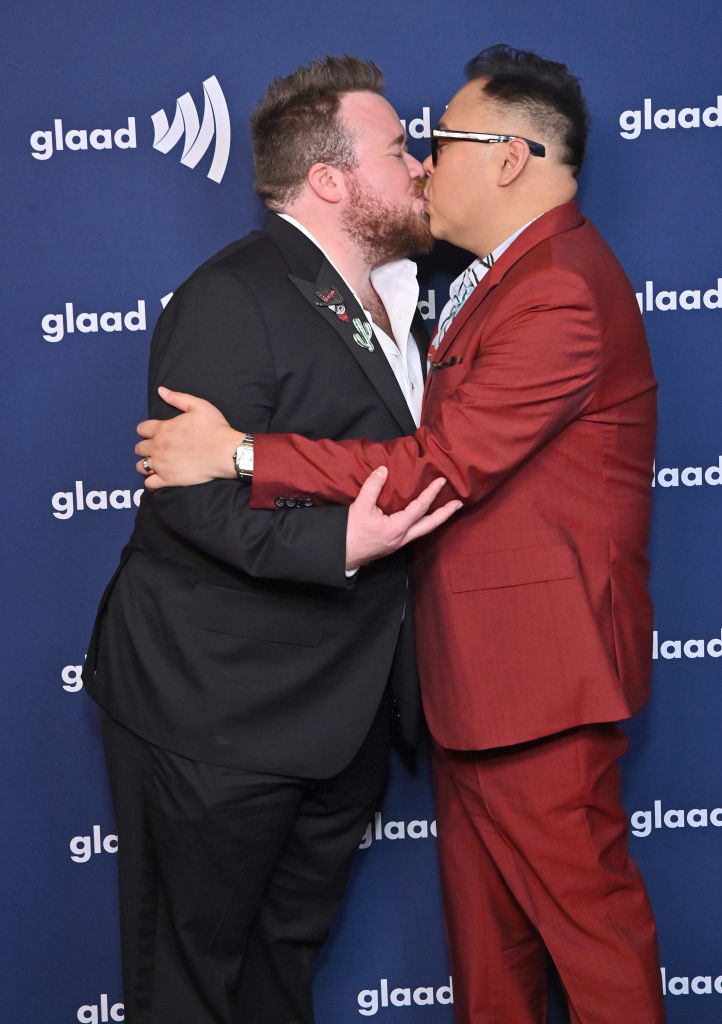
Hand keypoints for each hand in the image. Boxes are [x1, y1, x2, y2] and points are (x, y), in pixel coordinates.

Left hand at [135, 387, 241, 488]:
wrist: (227, 453)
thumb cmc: (215, 429)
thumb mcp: (199, 406)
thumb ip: (177, 398)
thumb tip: (161, 390)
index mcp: (163, 428)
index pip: (141, 429)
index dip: (146, 431)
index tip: (154, 434)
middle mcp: (159, 446)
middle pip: (139, 448)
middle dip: (146, 448)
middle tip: (157, 449)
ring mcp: (162, 464)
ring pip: (141, 466)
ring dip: (146, 464)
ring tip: (156, 464)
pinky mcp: (169, 479)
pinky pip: (150, 484)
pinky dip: (151, 482)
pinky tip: (158, 479)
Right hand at [345, 467, 461, 570]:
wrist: (341, 553)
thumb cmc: (350, 532)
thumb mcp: (360, 506)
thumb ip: (372, 486)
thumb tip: (383, 470)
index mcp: (396, 528)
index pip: (420, 508)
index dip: (431, 494)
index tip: (441, 482)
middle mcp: (402, 537)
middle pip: (430, 525)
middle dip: (446, 514)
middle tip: (458, 504)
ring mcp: (399, 543)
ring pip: (423, 530)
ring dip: (436, 519)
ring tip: (446, 510)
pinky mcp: (394, 544)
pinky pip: (415, 532)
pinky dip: (424, 523)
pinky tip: (424, 517)